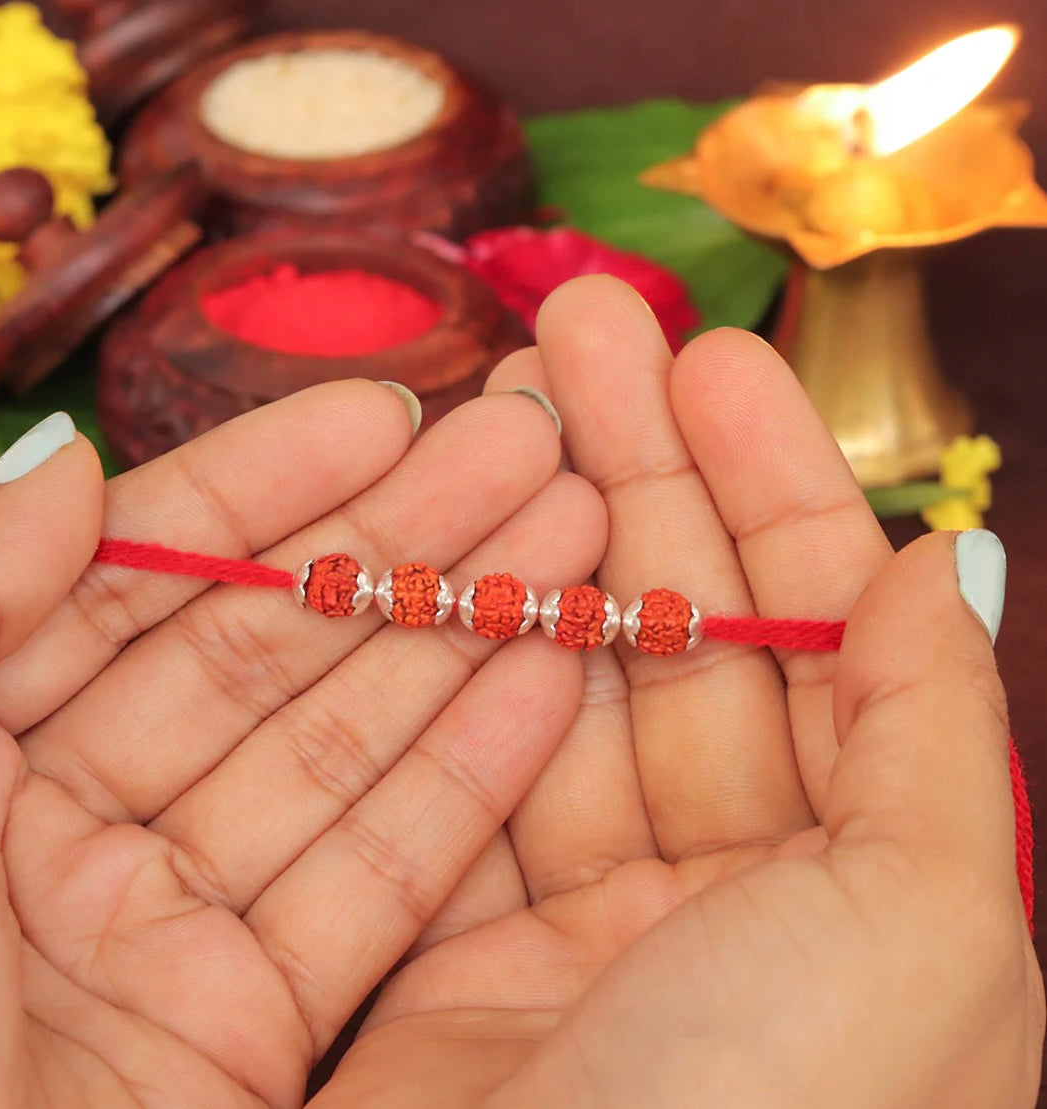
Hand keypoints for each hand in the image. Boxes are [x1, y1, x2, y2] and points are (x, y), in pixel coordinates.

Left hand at [0, 382, 606, 1105]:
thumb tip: (69, 465)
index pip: (144, 576)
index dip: (268, 483)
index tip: (389, 411)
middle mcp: (71, 827)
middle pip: (270, 647)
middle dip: (399, 540)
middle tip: (523, 448)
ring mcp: (171, 928)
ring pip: (345, 749)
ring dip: (458, 637)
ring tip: (572, 539)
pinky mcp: (253, 1028)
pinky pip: (378, 878)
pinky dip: (471, 776)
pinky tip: (551, 672)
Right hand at [316, 277, 1045, 1107]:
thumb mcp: (925, 925)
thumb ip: (940, 732)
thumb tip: (943, 565)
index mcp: (867, 877)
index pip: (816, 627)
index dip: (764, 482)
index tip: (704, 358)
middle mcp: (736, 885)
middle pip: (680, 624)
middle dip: (635, 469)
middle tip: (579, 330)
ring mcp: (592, 910)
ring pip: (565, 676)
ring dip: (538, 542)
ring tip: (506, 401)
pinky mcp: (465, 941)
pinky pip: (466, 767)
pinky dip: (457, 659)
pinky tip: (452, 551)